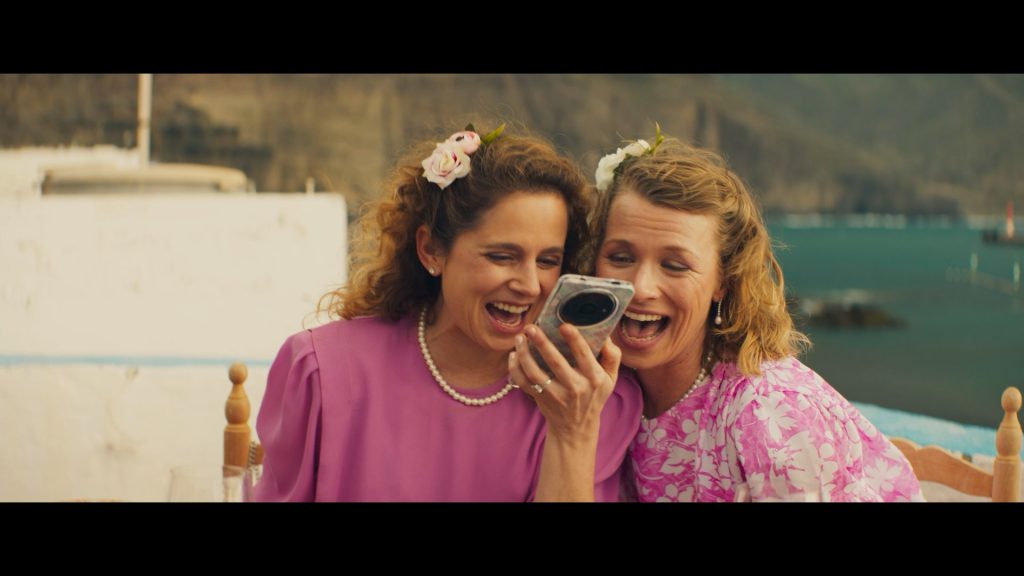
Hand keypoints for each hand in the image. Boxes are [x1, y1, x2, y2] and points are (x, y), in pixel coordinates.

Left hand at [509, 323, 621, 444]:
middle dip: (542, 343)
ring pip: (535, 373)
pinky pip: (524, 383)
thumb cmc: (594, 396)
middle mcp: (575, 387)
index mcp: (593, 378)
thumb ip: (612, 357)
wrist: (576, 427)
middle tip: (531, 327)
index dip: (574, 339)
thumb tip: (606, 338)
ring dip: (525, 354)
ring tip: (519, 338)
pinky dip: (516, 369)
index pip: (584, 355)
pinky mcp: (541, 398)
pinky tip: (514, 354)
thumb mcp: (610, 379)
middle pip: (555, 362)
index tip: (563, 325)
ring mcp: (556, 394)